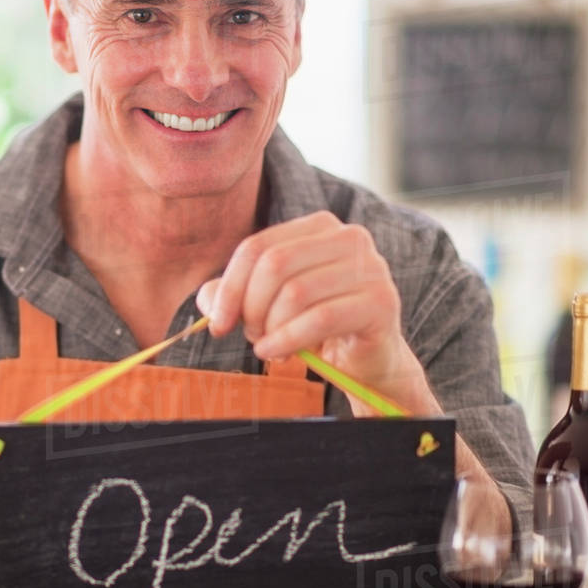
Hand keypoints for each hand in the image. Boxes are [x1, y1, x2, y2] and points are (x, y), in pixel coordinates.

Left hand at [197, 211, 429, 413]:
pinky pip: (320, 319)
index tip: (217, 322)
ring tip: (268, 346)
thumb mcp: (270, 304)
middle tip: (251, 335)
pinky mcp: (380, 301)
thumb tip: (207, 299)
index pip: (258, 247)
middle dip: (252, 307)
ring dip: (271, 327)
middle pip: (275, 264)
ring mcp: (371, 267)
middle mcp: (349, 237)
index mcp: (319, 227)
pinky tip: (276, 353)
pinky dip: (288, 340)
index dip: (230, 287)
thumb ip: (236, 294)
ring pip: (296, 292)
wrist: (367, 360)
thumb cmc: (316, 327)